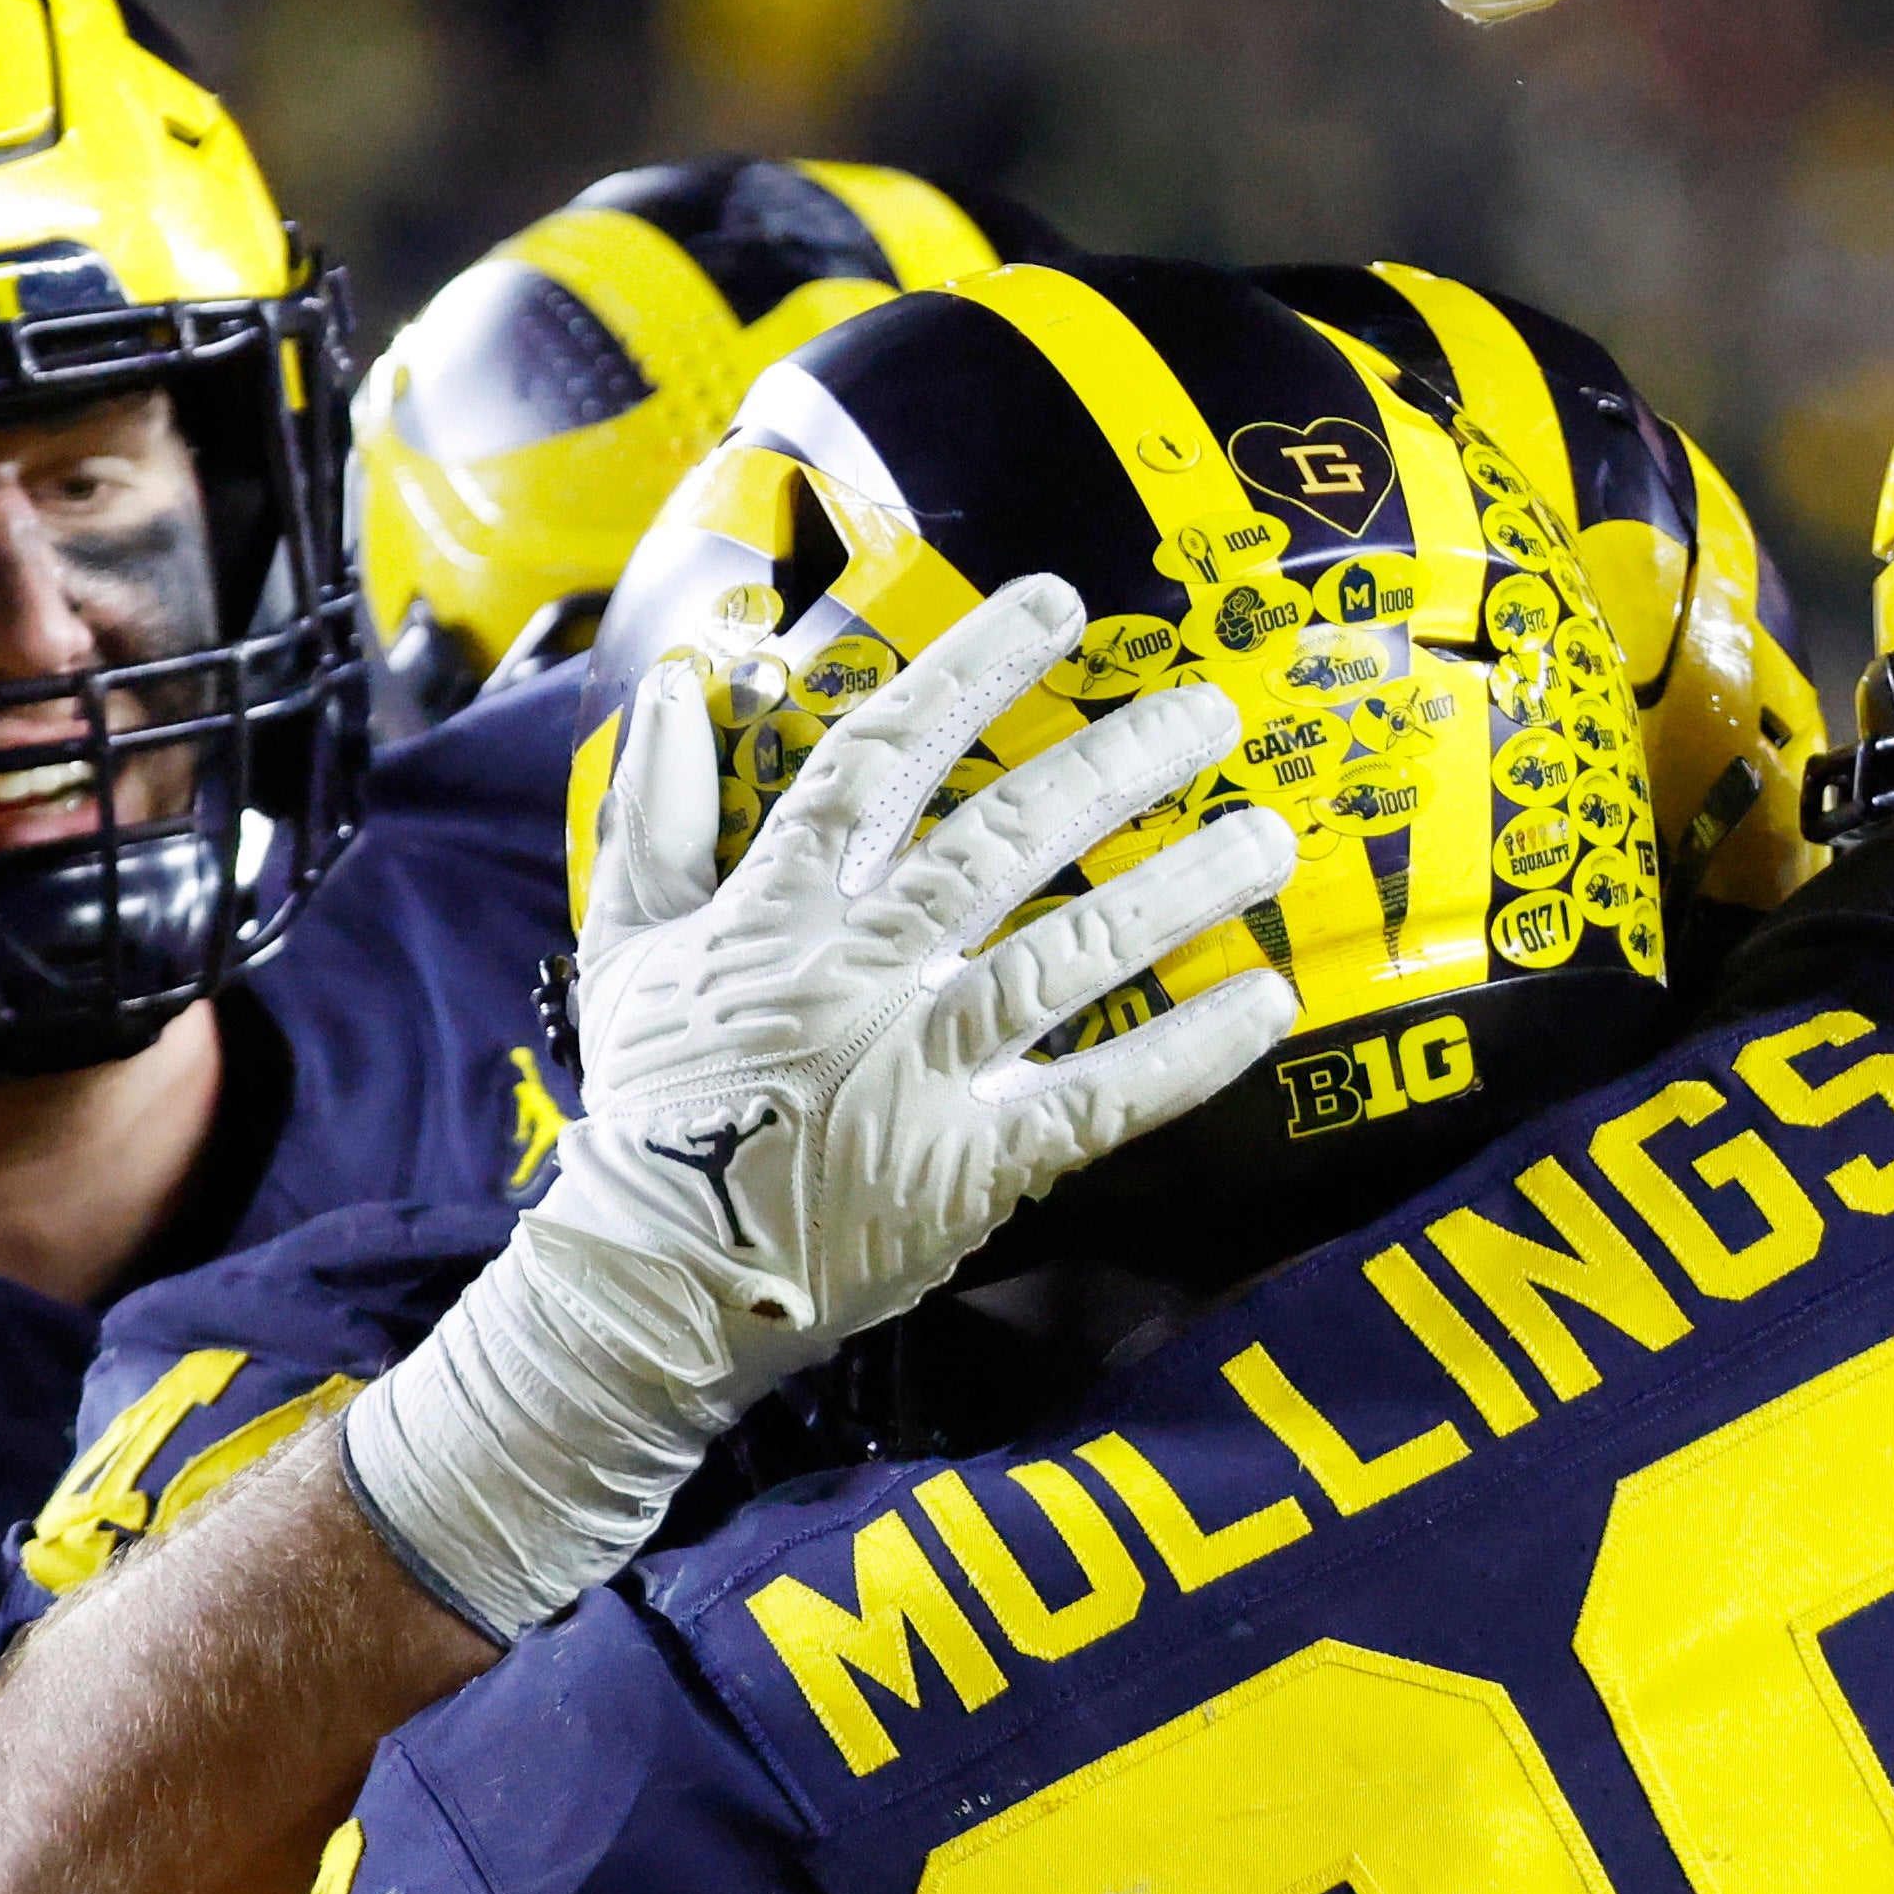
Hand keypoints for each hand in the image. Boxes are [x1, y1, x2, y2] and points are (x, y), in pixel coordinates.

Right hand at [337, 581, 1298, 1635]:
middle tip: (1209, 714)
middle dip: (1113, 767)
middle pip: (1001, 843)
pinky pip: (1099, 1099)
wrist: (654, 1285)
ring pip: (1068, 958)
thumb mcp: (625, 950)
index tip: (1056, 609)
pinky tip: (1265, 1000)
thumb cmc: (652, 1110)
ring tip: (1267, 841)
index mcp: (776, 915)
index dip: (969, 675)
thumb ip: (654, 817)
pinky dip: (1186, 1052)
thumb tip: (671, 686)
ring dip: (1176, 892)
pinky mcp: (972, 1168)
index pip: (880, 763)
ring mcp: (921, 1074)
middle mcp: (858, 978)